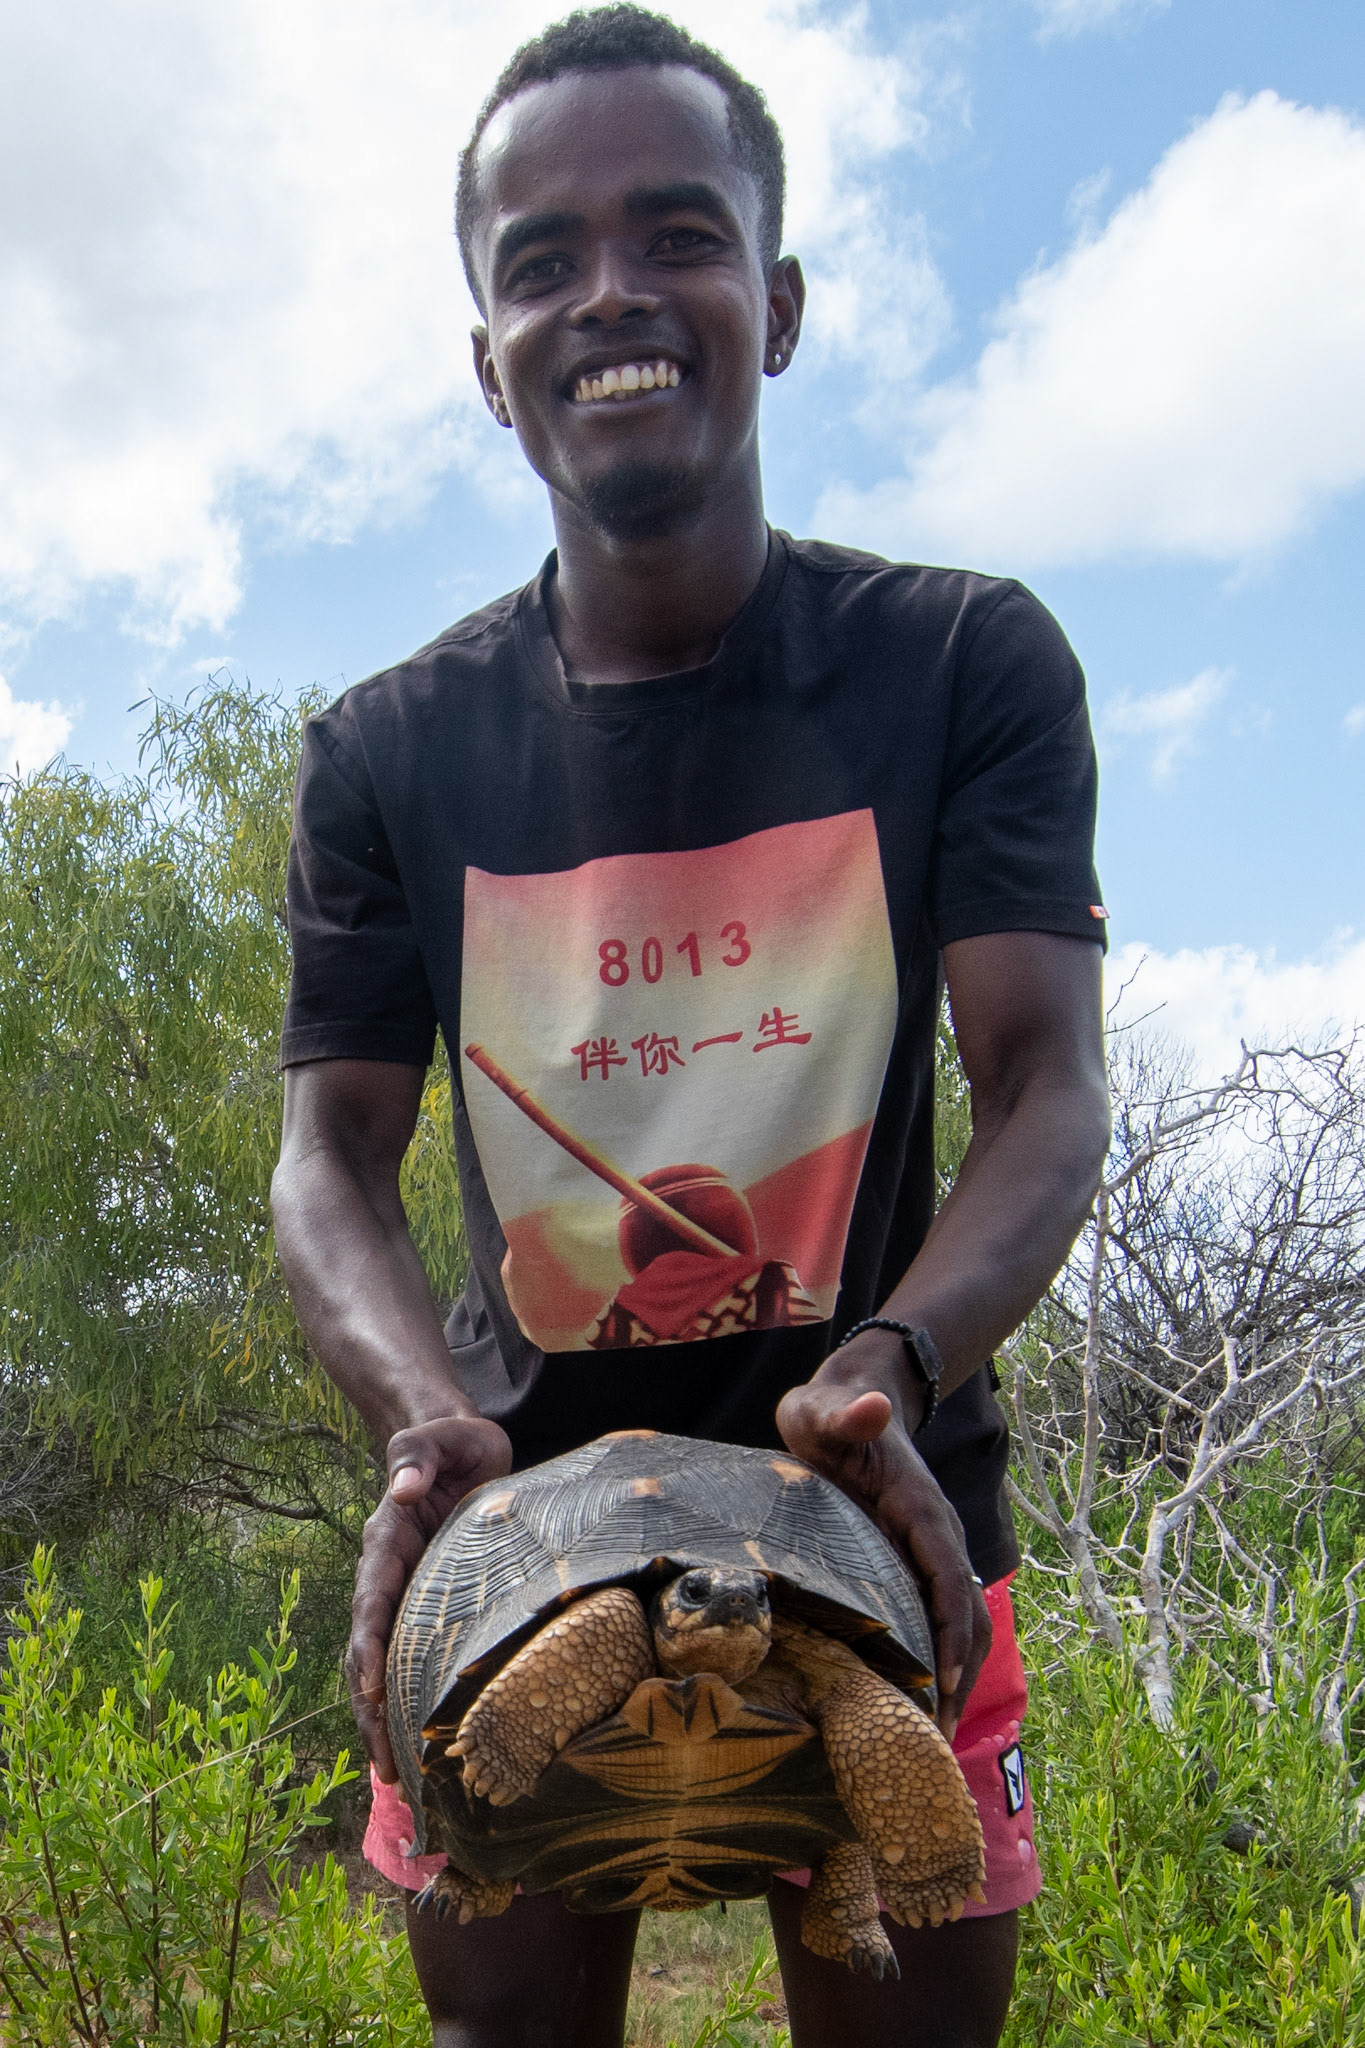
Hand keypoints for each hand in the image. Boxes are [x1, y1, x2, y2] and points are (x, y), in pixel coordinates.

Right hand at [346, 1414, 511, 1780]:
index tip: (369, 1685)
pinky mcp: (429, 1605)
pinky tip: (421, 1743)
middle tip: (386, 1764)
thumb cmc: (456, 1443)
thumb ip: (421, 1452)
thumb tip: (402, 1488)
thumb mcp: (445, 1436)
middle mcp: (388, 1572)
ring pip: (384, 1663)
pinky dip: (408, 1699)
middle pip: (368, 1646)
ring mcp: (407, 1593)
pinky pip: (411, 1658)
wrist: (464, 1446)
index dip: (368, 1642)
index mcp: (387, 1537)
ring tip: (397, 1776)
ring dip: (383, 1717)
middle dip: (369, 1706)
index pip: (371, 1596)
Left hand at [775, 1380, 990, 1741]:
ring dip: (954, 1679)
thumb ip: (845, 1414)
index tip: (940, 1686)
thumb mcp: (823, 1411)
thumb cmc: (830, 1412)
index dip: (948, 1631)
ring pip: (961, 1625)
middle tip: (934, 1742)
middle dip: (958, 1677)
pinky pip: (939, 1620)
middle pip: (966, 1615)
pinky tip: (914, 1703)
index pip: (947, 1577)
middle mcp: (936, 1537)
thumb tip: (871, 1409)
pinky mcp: (914, 1565)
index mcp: (921, 1510)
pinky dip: (938, 1663)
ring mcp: (929, 1554)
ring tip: (931, 1740)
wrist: (850, 1400)